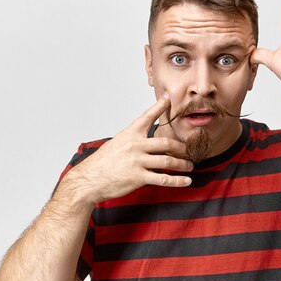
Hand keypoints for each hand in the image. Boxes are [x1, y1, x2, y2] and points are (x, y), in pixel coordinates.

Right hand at [63, 96, 193, 203]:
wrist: (89, 179)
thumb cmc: (102, 163)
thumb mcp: (116, 144)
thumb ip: (132, 140)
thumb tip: (145, 138)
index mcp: (130, 134)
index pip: (147, 116)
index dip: (160, 107)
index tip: (169, 98)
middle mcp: (135, 145)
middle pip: (166, 143)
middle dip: (182, 147)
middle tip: (190, 150)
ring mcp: (137, 161)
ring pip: (168, 161)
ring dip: (183, 164)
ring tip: (190, 165)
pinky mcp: (138, 177)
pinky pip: (163, 179)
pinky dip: (177, 180)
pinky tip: (186, 181)